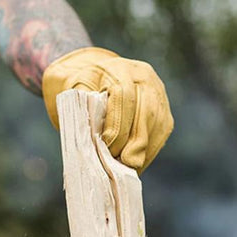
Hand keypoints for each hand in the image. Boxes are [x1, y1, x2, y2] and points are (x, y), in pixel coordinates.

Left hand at [41, 47, 172, 173]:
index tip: (109, 147)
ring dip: (145, 148)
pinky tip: (139, 163)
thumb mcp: (73, 91)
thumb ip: (82, 107)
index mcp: (119, 68)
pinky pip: (162, 129)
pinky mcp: (163, 107)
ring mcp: (157, 91)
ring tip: (130, 167)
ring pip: (158, 121)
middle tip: (125, 163)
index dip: (118, 124)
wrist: (96, 76)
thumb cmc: (80, 88)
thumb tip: (100, 138)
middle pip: (146, 110)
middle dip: (136, 140)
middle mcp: (143, 76)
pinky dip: (151, 149)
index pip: (124, 95)